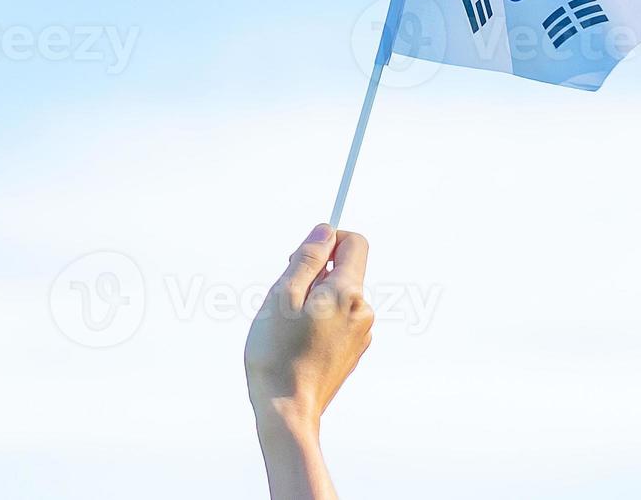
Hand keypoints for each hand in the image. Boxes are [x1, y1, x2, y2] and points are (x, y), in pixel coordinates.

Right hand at [243, 224, 372, 499]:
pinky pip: (338, 321)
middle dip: (314, 274)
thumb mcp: (282, 296)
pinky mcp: (353, 352)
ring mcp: (361, 334)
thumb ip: (306, 259)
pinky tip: (298, 344)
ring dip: (314, 301)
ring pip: (338, 298)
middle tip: (283, 300)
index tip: (302, 256)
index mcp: (348, 293)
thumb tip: (325, 231)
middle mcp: (363, 311)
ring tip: (288, 327)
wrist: (287, 410)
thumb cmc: (277, 352)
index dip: (328, 240)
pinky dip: (319, 322)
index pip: (354, 242)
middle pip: (344, 271)